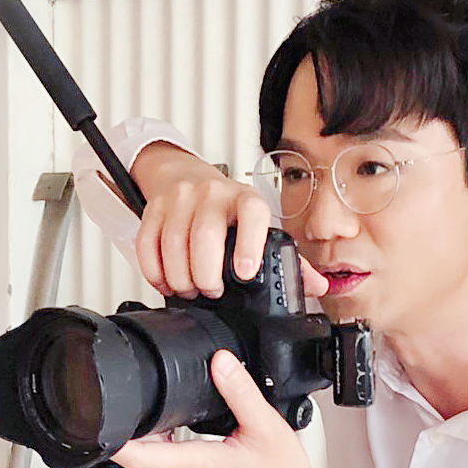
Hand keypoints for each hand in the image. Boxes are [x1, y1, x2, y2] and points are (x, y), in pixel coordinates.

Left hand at [112, 349, 348, 467]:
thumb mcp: (265, 427)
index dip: (115, 436)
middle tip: (155, 405)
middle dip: (143, 429)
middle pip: (142, 455)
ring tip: (176, 421)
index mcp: (195, 467)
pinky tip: (194, 445)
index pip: (135, 455)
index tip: (104, 417)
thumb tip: (220, 362)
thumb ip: (239, 390)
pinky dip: (173, 458)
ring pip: (156, 466)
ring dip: (159, 444)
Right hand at [128, 142, 327, 301]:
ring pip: (174, 243)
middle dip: (207, 274)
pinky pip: (148, 243)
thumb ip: (288, 259)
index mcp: (246, 200)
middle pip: (205, 236)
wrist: (186, 176)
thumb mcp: (260, 228)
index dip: (249, 244)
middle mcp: (213, 194)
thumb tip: (319, 285)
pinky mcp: (154, 208)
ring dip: (181, 278)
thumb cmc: (229, 211)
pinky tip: (165, 281)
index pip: (252, 214)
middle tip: (211, 291)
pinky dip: (154, 270)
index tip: (245, 274)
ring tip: (190, 290)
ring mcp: (181, 198)